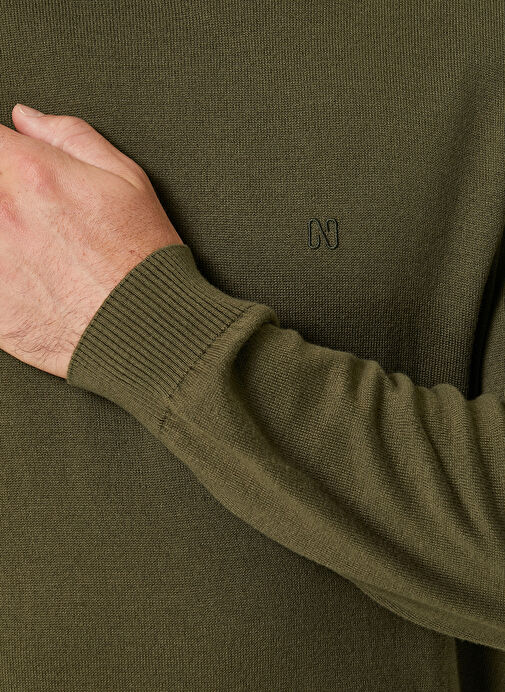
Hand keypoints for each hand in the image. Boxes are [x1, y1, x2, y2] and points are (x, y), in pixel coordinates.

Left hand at [0, 104, 182, 378]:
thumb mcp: (126, 179)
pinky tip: (25, 275)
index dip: (2, 152)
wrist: (145, 330)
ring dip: (2, 232)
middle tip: (29, 213)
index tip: (10, 165)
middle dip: (3, 193)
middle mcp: (0, 212)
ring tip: (31, 246)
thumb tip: (25, 118)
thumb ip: (68, 137)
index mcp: (30, 172)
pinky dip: (3, 270)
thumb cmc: (141, 257)